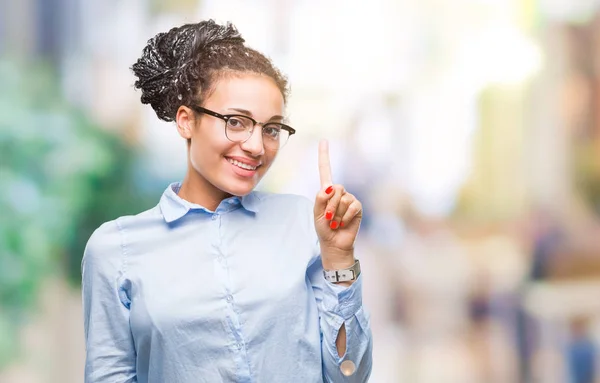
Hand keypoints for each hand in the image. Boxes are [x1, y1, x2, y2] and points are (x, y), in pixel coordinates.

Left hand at [314, 140, 362, 267]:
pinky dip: (344, 218)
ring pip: (342, 199)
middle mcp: (339, 192)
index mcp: (327, 191)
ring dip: (336, 214)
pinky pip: (352, 207)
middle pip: (335, 188)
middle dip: (329, 205)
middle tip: (327, 218)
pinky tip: (343, 224)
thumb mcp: (316, 213)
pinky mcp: (357, 207)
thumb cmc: (324, 229)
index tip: (324, 140)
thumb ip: (320, 199)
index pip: (326, 170)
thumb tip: (330, 187)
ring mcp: (349, 199)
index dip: (324, 155)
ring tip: (335, 223)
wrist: (334, 243)